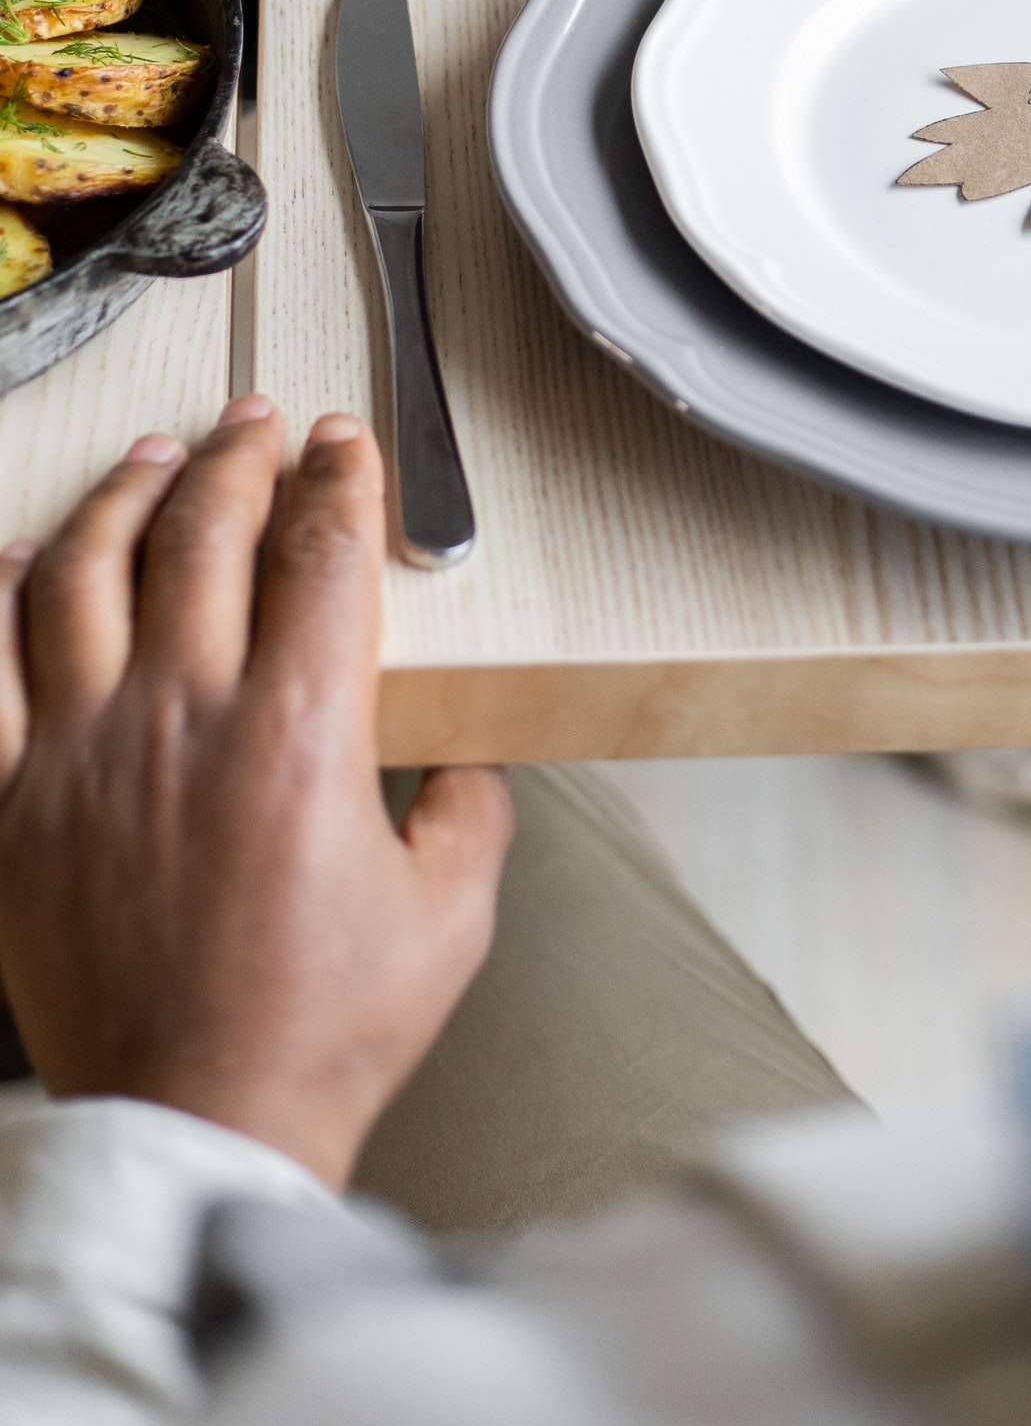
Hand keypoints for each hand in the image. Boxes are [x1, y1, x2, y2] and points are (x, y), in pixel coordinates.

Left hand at [0, 401, 512, 1187]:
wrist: (198, 1120)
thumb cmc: (318, 1031)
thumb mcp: (452, 912)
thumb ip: (469, 807)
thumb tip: (467, 755)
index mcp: (300, 736)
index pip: (321, 553)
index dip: (339, 480)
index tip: (344, 448)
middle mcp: (183, 722)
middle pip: (206, 533)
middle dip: (240, 457)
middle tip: (258, 424)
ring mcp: (84, 758)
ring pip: (85, 574)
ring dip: (126, 496)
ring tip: (153, 457)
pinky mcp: (17, 809)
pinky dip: (1, 600)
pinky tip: (20, 558)